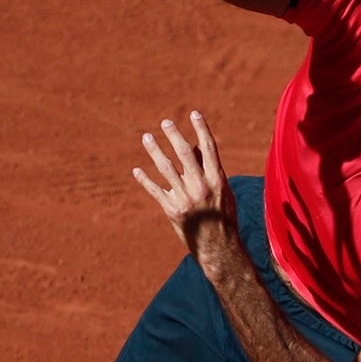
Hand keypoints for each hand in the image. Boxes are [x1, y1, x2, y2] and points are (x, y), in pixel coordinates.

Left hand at [133, 111, 239, 261]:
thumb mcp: (223, 191)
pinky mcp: (172, 210)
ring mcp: (185, 198)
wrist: (218, 248)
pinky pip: (155, 190)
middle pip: (185, 153)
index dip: (201, 128)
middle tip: (165, 122)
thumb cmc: (223, 217)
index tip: (194, 113)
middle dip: (174, 135)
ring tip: (146, 137)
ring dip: (155, 150)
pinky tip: (136, 170)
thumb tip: (196, 145)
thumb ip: (210, 169)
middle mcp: (201, 186)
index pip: (209, 148)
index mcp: (217, 180)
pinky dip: (145, 179)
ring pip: (166, 168)